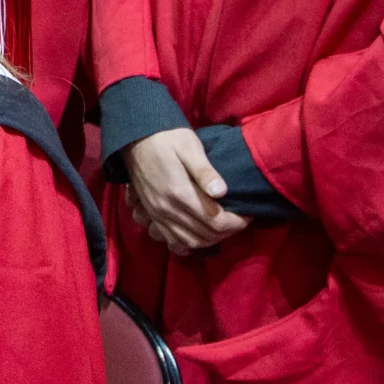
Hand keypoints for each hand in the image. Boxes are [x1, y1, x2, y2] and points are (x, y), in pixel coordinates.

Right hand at [124, 128, 250, 257]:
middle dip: (227, 232)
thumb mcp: (189, 146)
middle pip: (205, 235)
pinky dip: (188, 244)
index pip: (215, 221)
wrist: (136, 138)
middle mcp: (168, 210)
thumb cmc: (167, 138)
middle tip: (239, 220)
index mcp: (180, 193)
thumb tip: (222, 192)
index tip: (247, 215)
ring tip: (223, 229)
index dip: (236, 223)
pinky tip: (197, 237)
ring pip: (190, 242)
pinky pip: (171, 241)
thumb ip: (205, 171)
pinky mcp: (152, 215)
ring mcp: (157, 215)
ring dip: (210, 240)